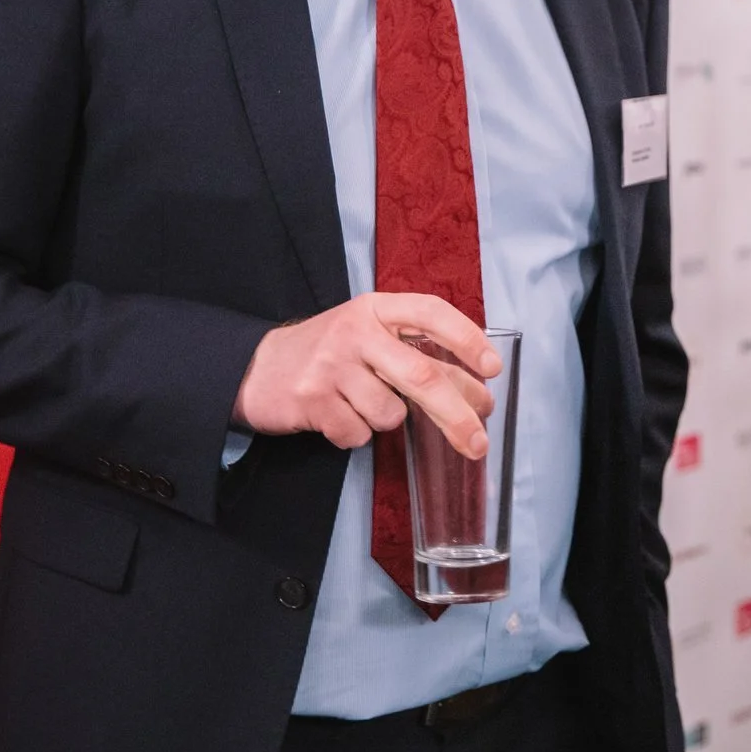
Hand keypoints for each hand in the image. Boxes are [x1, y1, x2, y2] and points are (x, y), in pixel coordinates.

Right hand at [237, 293, 497, 457]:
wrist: (257, 368)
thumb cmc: (330, 353)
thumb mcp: (368, 333)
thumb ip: (414, 350)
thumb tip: (477, 392)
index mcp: (375, 308)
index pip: (431, 313)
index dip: (466, 339)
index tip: (493, 369)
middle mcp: (355, 331)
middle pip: (422, 376)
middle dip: (458, 415)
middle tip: (479, 443)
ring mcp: (331, 365)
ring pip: (390, 414)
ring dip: (385, 421)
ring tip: (362, 405)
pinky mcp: (312, 399)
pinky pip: (358, 435)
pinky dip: (356, 436)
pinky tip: (338, 416)